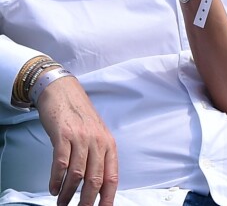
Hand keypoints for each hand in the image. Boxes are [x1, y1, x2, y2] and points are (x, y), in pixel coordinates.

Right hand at [36, 76, 117, 205]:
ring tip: (62, 203)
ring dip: (68, 194)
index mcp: (108, 143)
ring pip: (78, 175)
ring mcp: (81, 137)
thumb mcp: (96, 135)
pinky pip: (62, 163)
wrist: (63, 92)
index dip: (108, 198)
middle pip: (95, 179)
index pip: (112, 176)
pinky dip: (57, 180)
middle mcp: (97, 141)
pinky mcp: (63, 135)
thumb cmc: (80, 115)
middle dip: (87, 202)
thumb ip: (98, 157)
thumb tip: (98, 186)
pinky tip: (53, 188)